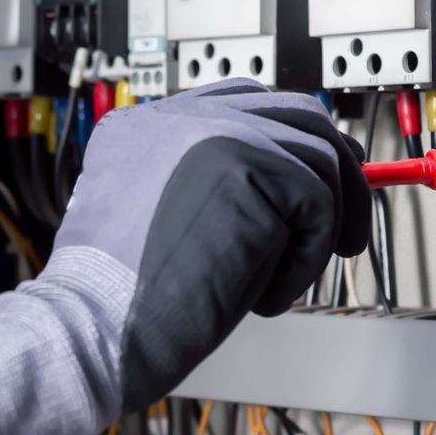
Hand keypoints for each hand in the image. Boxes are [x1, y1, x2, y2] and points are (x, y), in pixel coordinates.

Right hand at [0, 79, 369, 434]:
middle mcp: (176, 115)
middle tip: (344, 230)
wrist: (92, 329)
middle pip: (293, 113)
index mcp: (147, 126)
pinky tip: (265, 295)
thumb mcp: (165, 225)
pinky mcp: (245, 162)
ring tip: (282, 280)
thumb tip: (296, 191)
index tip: (316, 188)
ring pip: (316, 156)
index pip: (241, 104)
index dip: (288, 146)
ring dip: (319, 228)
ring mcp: (211, 131)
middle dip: (334, 172)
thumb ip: (213, 191)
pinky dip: (304, 260)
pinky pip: (318, 202)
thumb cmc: (119, 304)